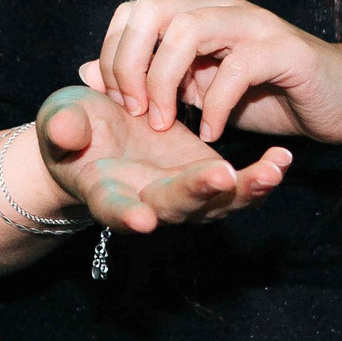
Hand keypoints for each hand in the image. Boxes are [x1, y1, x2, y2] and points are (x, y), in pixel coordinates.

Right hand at [36, 87, 290, 234]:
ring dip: (245, 190)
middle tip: (222, 177)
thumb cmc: (71, 127)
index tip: (141, 220)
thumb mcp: (59, 119)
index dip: (125, 216)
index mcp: (105, 191)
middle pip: (175, 207)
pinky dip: (260, 176)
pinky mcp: (206, 180)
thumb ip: (61, 127)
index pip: (112, 209)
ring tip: (272, 170)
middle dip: (199, 193)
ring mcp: (182, 195)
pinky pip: (237, 187)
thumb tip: (63, 130)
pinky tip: (282, 159)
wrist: (96, 134)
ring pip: (216, 203)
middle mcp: (147, 202)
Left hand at [83, 0, 341, 144]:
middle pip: (153, 11)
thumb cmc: (269, 93)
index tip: (116, 102)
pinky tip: (211, 133)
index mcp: (197, 11)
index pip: (135, 11)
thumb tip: (87, 70)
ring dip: (165, 81)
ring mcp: (255, 24)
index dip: (114, 54)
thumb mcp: (198, 86)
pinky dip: (215, 104)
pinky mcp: (285, 50)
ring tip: (165, 123)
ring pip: (188, 29)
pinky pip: (238, 67)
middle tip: (133, 111)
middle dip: (130, 64)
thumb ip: (149, 77)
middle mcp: (222, 8)